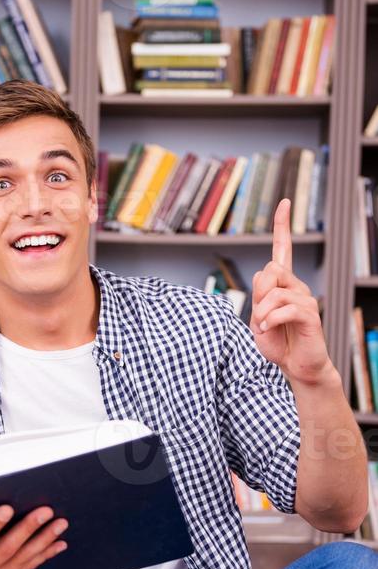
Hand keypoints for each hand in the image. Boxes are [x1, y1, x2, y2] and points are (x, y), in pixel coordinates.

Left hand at [250, 198, 334, 386]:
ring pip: (275, 290)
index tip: (285, 202)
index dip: (282, 226)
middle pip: (270, 270)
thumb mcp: (259, 317)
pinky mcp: (310, 315)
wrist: (296, 366)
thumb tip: (265, 274)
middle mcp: (297, 286)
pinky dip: (269, 320)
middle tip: (259, 315)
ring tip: (264, 326)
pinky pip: (284, 308)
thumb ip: (259, 295)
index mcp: (283, 284)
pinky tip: (268, 329)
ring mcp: (305, 299)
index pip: (283, 250)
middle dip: (258, 292)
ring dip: (262, 311)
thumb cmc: (278, 342)